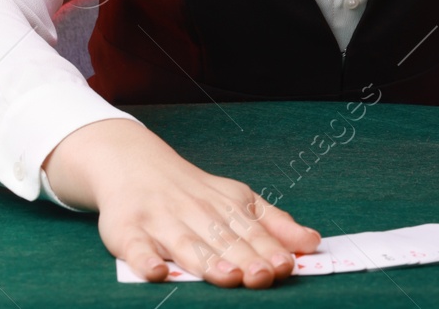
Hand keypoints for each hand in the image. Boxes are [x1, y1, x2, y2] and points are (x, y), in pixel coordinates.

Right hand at [41, 118, 320, 287]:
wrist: (131, 162)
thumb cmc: (191, 191)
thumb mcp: (236, 199)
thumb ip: (273, 223)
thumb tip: (311, 241)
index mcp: (223, 205)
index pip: (249, 230)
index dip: (268, 248)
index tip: (285, 265)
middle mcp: (193, 211)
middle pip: (221, 238)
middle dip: (243, 258)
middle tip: (262, 275)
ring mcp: (159, 220)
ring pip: (184, 243)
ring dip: (206, 261)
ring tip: (227, 276)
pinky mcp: (127, 231)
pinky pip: (135, 248)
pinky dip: (145, 260)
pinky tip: (157, 273)